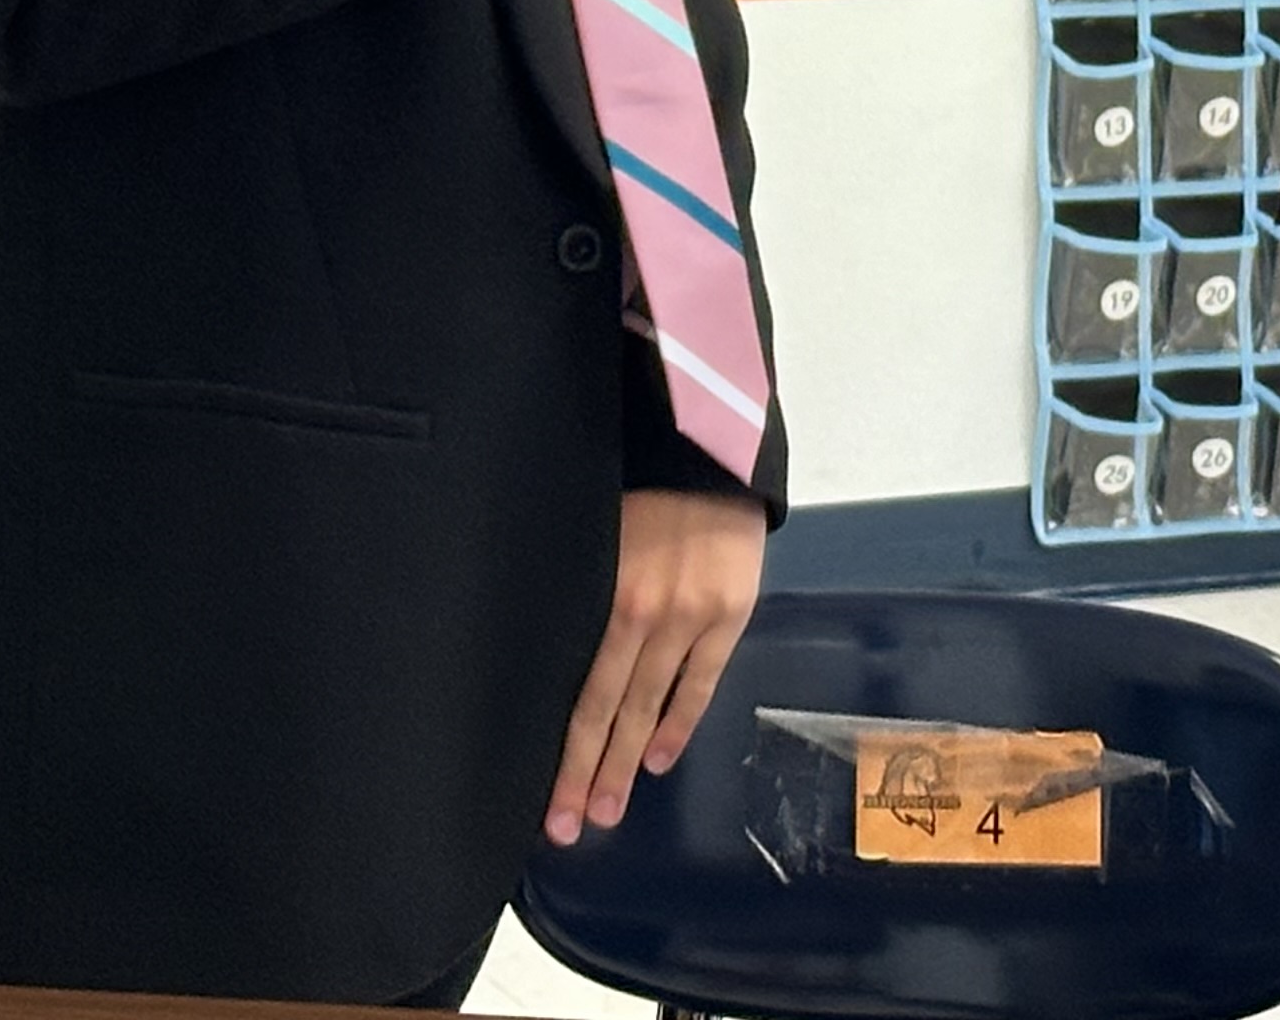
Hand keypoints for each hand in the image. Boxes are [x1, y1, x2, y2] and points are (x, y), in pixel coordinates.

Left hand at [547, 487, 765, 842]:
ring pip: (652, 705)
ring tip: (607, 810)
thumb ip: (581, 594)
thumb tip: (550, 653)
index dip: (568, 756)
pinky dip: (678, 722)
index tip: (551, 803)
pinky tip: (657, 758)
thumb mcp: (594, 534)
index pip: (583, 696)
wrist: (711, 450)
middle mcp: (647, 615)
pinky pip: (700, 681)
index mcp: (608, 595)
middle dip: (590, 775)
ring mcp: (693, 618)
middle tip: (568, 828)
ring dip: (628, 763)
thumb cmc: (640, 487)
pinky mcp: (729, 613)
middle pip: (612, 712)